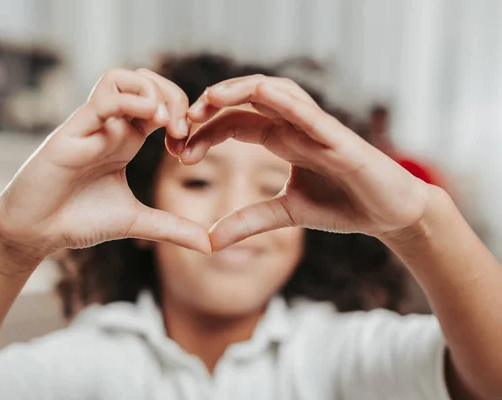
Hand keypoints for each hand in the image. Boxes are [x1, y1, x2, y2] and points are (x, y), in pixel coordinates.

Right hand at [0, 68, 210, 266]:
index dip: (182, 117)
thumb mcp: (137, 222)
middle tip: (182, 131)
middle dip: (174, 97)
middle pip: (147, 82)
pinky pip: (104, 95)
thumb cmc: (78, 221)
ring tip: (165, 123)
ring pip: (124, 77)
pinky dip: (132, 99)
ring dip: (154, 92)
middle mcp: (111, 126)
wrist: (34, 233)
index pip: (160, 105)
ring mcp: (92, 125)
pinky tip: (149, 122)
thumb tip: (209, 245)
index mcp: (126, 140)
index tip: (188, 149)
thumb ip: (172, 228)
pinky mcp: (74, 131)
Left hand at [183, 75, 431, 250]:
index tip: (178, 152)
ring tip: (209, 98)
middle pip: (246, 101)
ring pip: (274, 93)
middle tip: (182, 122)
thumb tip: (208, 242)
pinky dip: (285, 100)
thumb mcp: (285, 214)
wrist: (388, 213)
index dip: (204, 132)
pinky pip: (309, 111)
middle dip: (212, 105)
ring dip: (241, 90)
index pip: (234, 124)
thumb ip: (248, 222)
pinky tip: (261, 93)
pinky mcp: (338, 137)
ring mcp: (315, 128)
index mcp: (280, 139)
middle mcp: (293, 127)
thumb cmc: (341, 205)